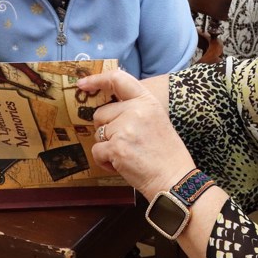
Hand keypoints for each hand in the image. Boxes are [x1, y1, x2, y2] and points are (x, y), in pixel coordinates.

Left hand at [78, 70, 195, 198]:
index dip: (97, 79)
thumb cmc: (166, 152)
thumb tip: (109, 108)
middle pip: (101, 113)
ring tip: (128, 155)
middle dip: (106, 129)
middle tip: (125, 142)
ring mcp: (124, 129)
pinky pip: (97, 151)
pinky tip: (122, 165)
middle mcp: (136, 110)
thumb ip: (135, 109)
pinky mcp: (116, 148)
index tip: (83, 84)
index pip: (118, 79)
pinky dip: (105, 161)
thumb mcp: (156, 119)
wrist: (174, 177)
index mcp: (147, 101)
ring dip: (107, 146)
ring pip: (98, 133)